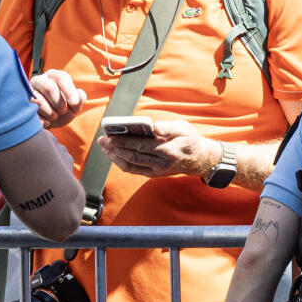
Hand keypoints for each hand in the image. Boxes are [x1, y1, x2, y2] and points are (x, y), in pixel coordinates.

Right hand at [29, 70, 85, 127]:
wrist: (50, 121)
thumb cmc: (63, 108)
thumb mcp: (74, 104)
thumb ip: (80, 98)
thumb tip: (78, 96)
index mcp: (54, 76)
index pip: (61, 78)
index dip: (69, 91)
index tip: (74, 103)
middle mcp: (40, 80)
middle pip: (48, 87)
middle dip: (58, 103)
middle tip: (63, 111)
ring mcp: (29, 92)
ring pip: (38, 100)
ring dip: (50, 112)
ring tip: (55, 117)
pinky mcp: (23, 104)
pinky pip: (31, 112)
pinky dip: (42, 120)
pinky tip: (47, 122)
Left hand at [101, 118, 218, 179]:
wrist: (199, 159)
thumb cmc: (189, 139)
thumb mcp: (183, 128)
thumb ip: (167, 127)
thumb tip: (153, 127)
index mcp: (168, 149)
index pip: (141, 146)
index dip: (124, 142)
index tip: (110, 136)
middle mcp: (161, 163)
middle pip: (132, 156)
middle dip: (114, 149)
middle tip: (102, 141)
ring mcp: (157, 171)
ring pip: (131, 165)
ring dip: (115, 157)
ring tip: (104, 148)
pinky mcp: (154, 175)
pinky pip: (134, 170)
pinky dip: (121, 163)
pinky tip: (114, 155)